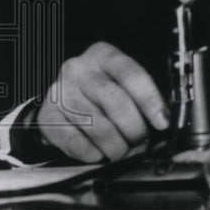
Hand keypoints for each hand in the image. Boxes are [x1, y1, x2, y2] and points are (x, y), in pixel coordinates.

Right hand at [37, 41, 169, 161]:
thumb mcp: (121, 82)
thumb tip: (162, 123)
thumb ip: (140, 97)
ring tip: (125, 152)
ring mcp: (60, 92)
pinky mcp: (47, 116)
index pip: (131, 74)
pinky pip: (74, 141)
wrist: (63, 98)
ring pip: (97, 125)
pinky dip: (92, 153)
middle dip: (135, 128)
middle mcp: (79, 69)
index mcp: (103, 55)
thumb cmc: (101, 90)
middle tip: (143, 143)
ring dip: (116, 146)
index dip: (150, 100)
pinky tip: (100, 154)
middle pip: (115, 101)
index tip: (162, 122)